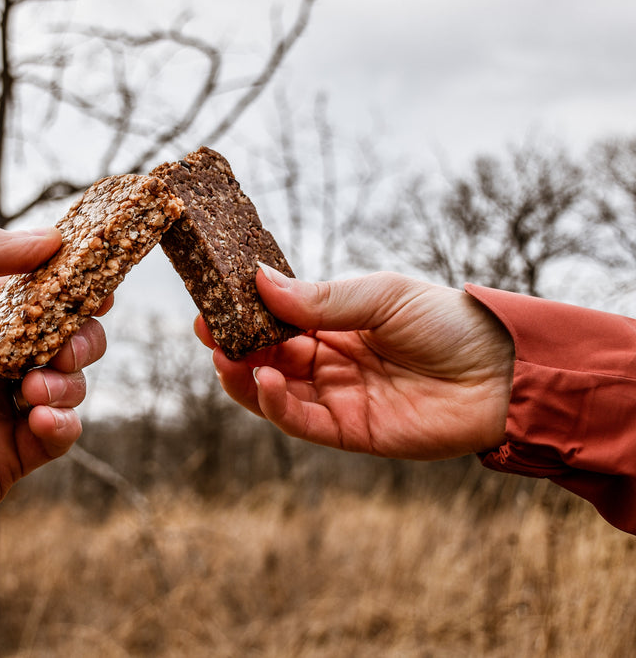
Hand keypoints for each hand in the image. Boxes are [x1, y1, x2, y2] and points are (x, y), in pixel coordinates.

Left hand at [0, 226, 106, 591]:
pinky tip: (38, 420)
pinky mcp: (7, 458)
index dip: (68, 284)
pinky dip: (62, 423)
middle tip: (67, 344)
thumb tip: (48, 240)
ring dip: (68, 380)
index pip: (30, 290)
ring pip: (67, 383)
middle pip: (60, 335)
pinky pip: (59, 434)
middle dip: (80, 334)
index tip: (99, 283)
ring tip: (34, 390)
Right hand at [198, 268, 513, 460]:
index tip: (211, 304)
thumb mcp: (381, 296)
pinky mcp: (350, 432)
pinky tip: (263, 381)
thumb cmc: (449, 322)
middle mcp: (331, 364)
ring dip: (245, 377)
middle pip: (267, 358)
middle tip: (208, 332)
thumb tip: (259, 280)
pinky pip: (302, 422)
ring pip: (275, 392)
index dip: (243, 316)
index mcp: (336, 327)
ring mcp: (338, 399)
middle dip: (234, 346)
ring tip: (227, 358)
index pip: (276, 323)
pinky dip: (277, 404)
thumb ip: (321, 298)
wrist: (503, 371)